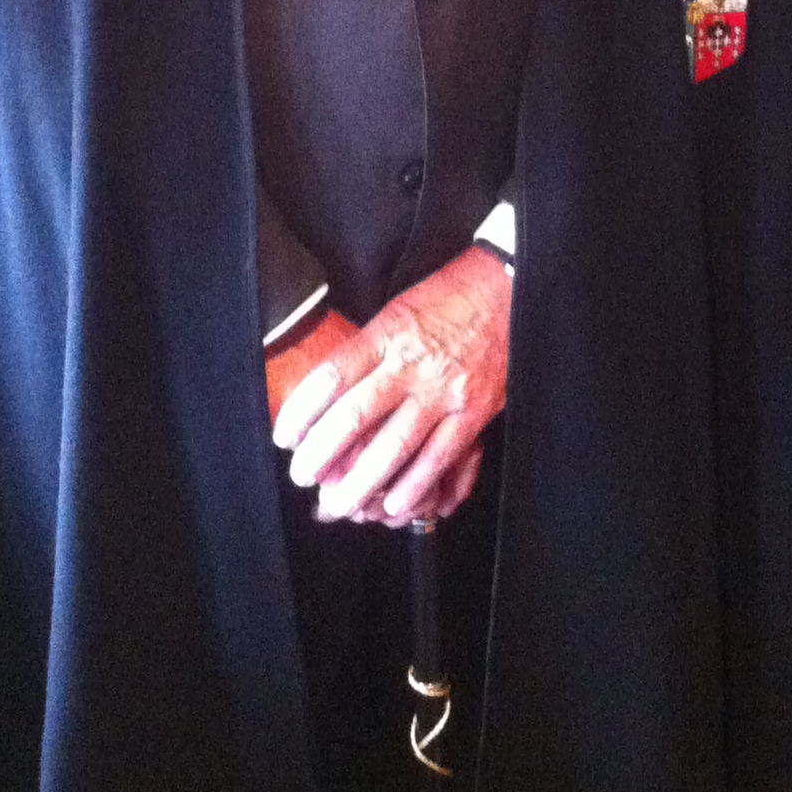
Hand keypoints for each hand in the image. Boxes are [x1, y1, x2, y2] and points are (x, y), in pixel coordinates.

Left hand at [270, 246, 509, 527]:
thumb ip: (367, 350)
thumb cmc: (447, 298)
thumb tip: (329, 393)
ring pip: (394, 446)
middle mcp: (412, 364)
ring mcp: (443, 390)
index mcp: (387, 335)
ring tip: (340, 503)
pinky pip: (439, 456)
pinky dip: (415, 485)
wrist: (507, 289)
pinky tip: (394, 503)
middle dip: (321, 453)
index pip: (331, 378)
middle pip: (354, 417)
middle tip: (302, 475)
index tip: (284, 437)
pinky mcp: (473, 411)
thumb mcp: (397, 311)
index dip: (301, 413)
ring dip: (362, 482)